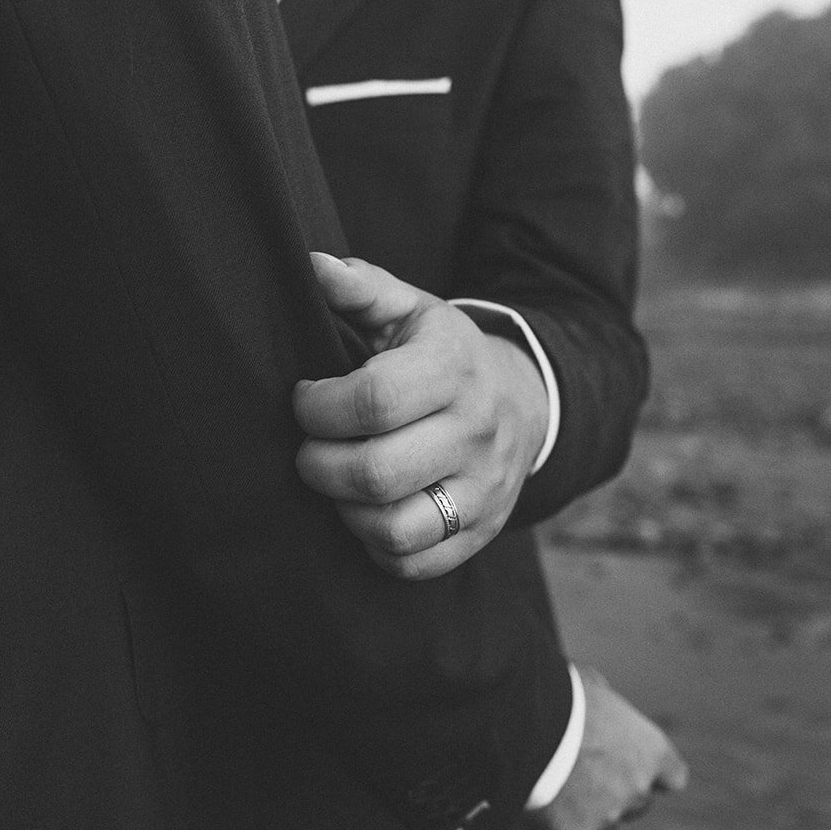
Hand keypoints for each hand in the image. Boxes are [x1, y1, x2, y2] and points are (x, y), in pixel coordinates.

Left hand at [293, 252, 549, 579]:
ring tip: (337, 482)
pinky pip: (412, 564)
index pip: (374, 401)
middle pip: (375, 473)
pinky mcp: (480, 533)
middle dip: (318, 465)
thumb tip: (312, 265)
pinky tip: (367, 512)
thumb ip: (362, 287)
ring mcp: (483, 490)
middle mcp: (476, 433)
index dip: (319, 408)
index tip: (306, 400)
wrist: (525, 403)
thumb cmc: (443, 355)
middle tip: (309, 450)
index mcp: (454, 368)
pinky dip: (375, 546)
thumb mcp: (412, 311)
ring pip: (393, 528)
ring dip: (343, 510)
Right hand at [533, 666, 686, 829]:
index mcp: (652, 752)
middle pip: (637, 802)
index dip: (653, 773)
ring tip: (556, 782)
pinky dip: (558, 824)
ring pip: (604, 822)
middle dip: (616, 792)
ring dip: (588, 809)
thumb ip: (608, 706)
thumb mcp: (593, 685)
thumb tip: (599, 703)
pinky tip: (540, 800)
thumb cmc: (559, 695)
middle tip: (584, 772)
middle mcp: (639, 789)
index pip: (673, 777)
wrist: (524, 724)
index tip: (633, 766)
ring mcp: (608, 816)